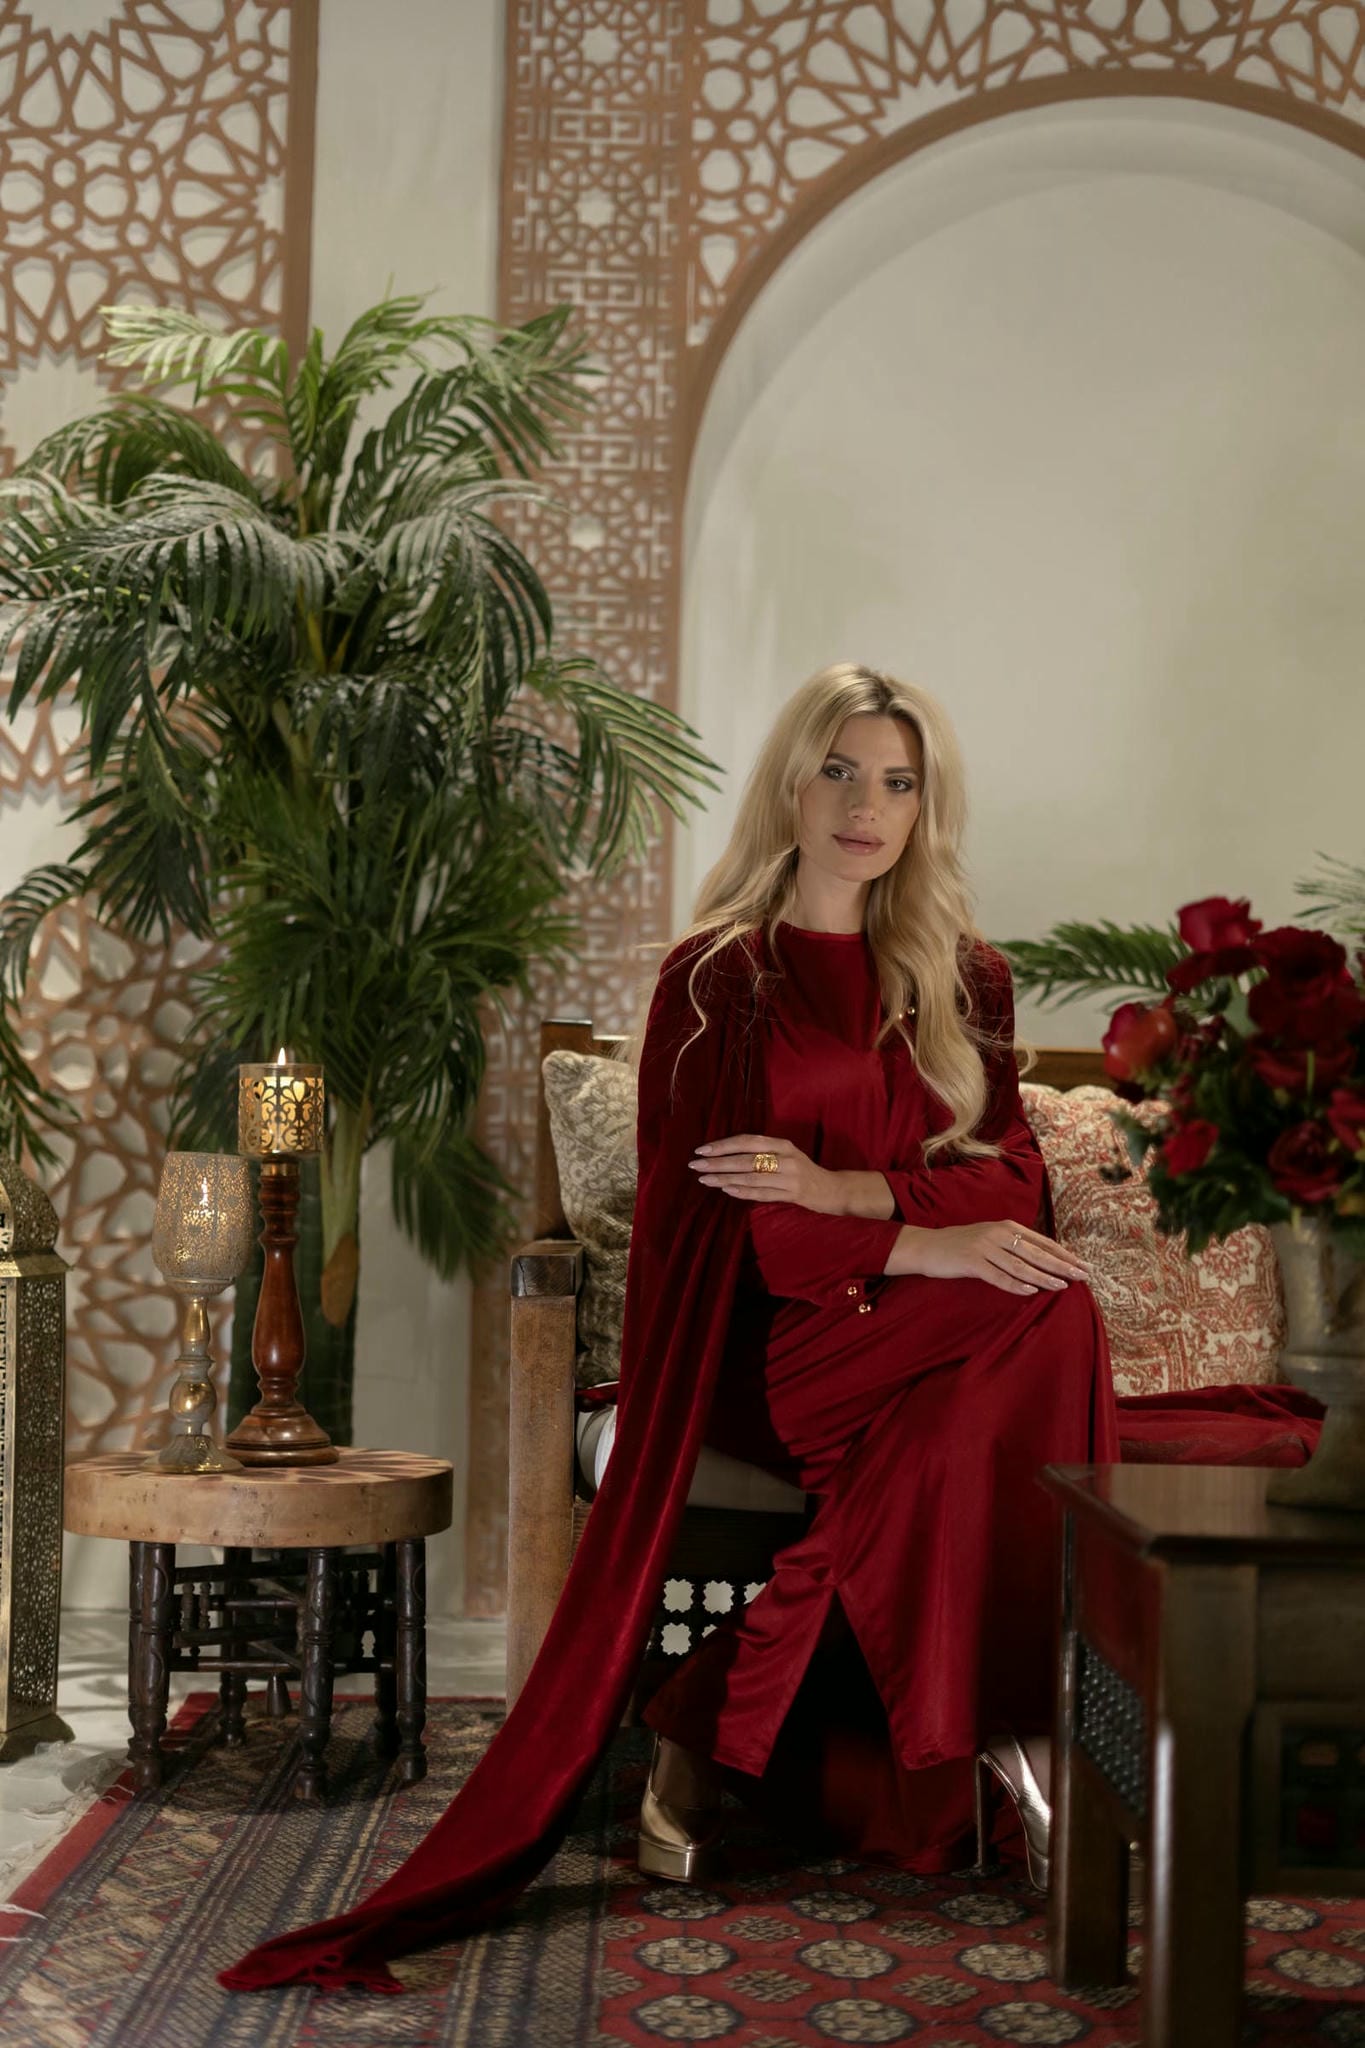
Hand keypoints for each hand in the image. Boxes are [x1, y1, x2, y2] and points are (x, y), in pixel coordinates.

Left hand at [689, 1133, 842, 1213]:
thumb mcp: (785, 1154)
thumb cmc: (802, 1171)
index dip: (724, 1145)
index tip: (702, 1149)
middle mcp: (786, 1158)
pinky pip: (763, 1193)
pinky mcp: (793, 1194)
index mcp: (782, 1144)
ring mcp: (790, 1177)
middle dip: (718, 1162)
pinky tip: (726, 1190)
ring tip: (705, 1180)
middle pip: (746, 1159)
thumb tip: (726, 1154)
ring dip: (725, 1178)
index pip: (747, 1141)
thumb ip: (762, 1153)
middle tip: (696, 1165)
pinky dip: (743, 1192)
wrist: (833, 1189)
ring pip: (751, 1177)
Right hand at [890, 1220, 1088, 1295]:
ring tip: (1061, 1287)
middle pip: (1036, 1252)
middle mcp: (998, 1234)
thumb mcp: (991, 1239)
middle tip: (1082, 1276)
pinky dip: (1015, 1284)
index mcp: (1006, 1227)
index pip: (1042, 1242)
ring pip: (1020, 1264)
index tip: (1083, 1266)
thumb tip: (1045, 1261)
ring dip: (1043, 1276)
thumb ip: (1014, 1245)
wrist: (928, 1246)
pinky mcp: (971, 1262)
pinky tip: (1030, 1291)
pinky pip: (997, 1275)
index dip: (1064, 1255)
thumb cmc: (963, 1245)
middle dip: (1061, 1265)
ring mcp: (984, 1247)